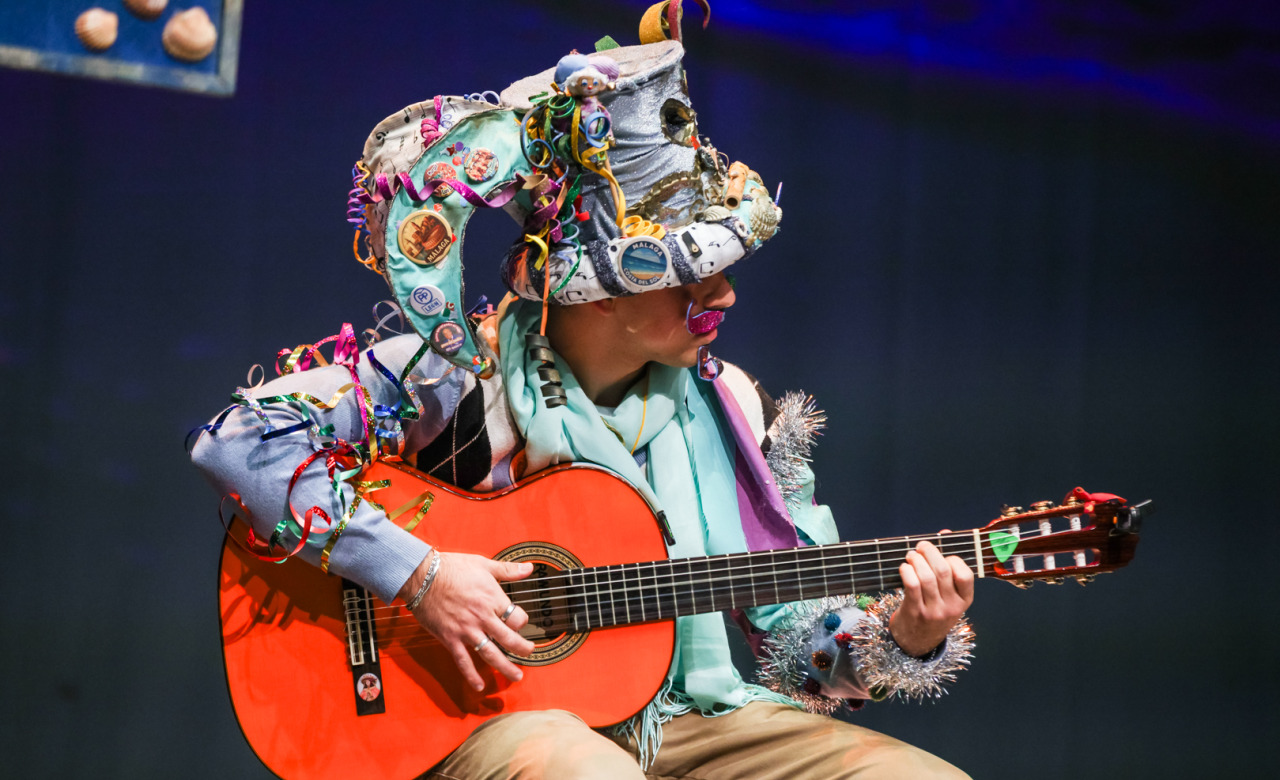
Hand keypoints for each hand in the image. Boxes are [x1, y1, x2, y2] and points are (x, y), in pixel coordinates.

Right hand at [397, 551, 535, 691]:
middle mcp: (482, 617)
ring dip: (505, 667)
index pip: (517, 618)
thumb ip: (508, 570)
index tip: (519, 622)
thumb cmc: (451, 568)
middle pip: (509, 639)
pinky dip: (471, 676)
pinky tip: (479, 685)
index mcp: (492, 598)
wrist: (422, 575)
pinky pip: (463, 661)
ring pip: (491, 654)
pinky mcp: (450, 638)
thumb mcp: (483, 564)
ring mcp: (467, 630)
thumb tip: (528, 568)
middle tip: (529, 653)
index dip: (522, 621)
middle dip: (523, 649)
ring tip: (516, 676)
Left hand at [888, 539, 973, 656]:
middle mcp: (951, 607)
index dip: (952, 559)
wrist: (917, 641)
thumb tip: (946, 532)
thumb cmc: (933, 609)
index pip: (965, 575)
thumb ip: (948, 564)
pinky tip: (904, 568)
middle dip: (929, 552)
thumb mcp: (948, 594)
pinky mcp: (914, 612)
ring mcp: (933, 611)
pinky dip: (906, 571)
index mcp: (964, 600)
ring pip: (925, 577)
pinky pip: (911, 585)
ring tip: (911, 556)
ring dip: (915, 560)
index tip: (943, 554)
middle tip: (921, 546)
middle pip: (942, 571)